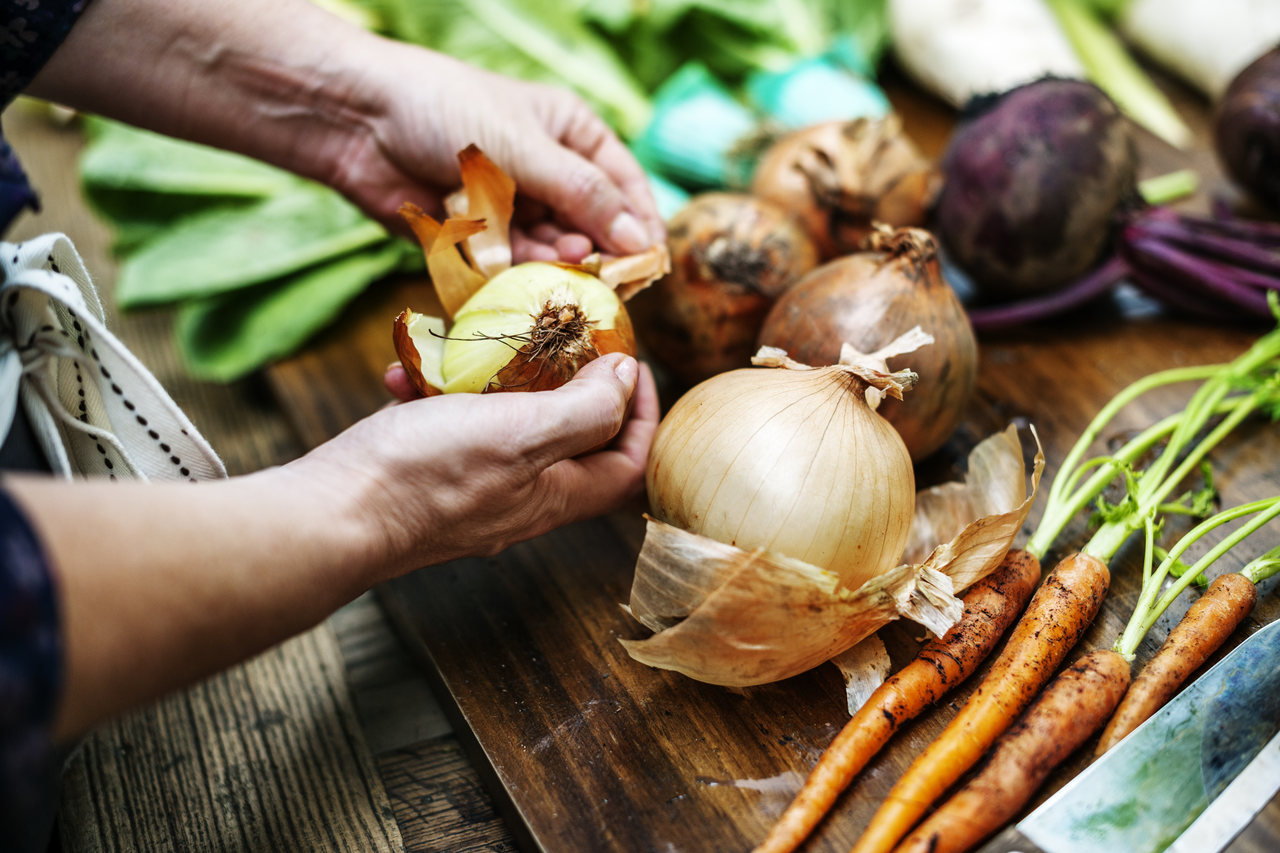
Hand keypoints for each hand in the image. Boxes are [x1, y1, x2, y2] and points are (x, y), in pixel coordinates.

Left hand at [30, 0, 665, 263]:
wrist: (357, 122)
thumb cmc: (444, 109)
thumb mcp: (524, 146)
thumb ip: (583, 195)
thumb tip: (639, 237)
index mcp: (572, 136)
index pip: (625, 187)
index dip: (639, 226)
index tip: (649, 265)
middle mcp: (549, 175)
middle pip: (591, 230)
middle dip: (592, 254)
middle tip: (591, 275)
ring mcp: (514, 210)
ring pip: (551, 256)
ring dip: (550, 268)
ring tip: (543, 268)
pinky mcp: (478, 241)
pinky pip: (509, 271)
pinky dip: (512, 278)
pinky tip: (507, 274)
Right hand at [298, 353, 658, 577]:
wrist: (332, 514)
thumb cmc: (428, 475)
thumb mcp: (522, 433)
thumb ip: (585, 410)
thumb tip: (626, 378)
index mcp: (556, 496)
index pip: (628, 462)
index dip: (641, 413)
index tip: (628, 361)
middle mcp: (521, 497)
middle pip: (571, 439)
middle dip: (569, 383)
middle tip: (557, 337)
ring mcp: (471, 486)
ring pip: (504, 424)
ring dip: (494, 378)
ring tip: (474, 344)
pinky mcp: (426, 472)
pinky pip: (446, 425)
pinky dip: (433, 392)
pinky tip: (409, 372)